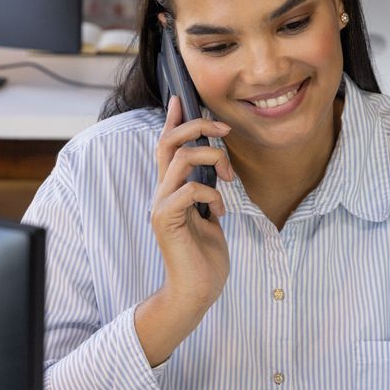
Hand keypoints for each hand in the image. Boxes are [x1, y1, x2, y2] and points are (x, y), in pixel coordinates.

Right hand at [135, 96, 234, 365]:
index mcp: (170, 189)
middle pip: (168, 142)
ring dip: (211, 159)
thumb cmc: (204, 257)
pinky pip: (188, 191)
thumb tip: (216, 168)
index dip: (172, 120)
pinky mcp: (166, 221)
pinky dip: (211, 195)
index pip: (165, 145)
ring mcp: (161, 206)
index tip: (181, 98)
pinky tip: (220, 211)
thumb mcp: (209, 215)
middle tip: (224, 130)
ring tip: (228, 177)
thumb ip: (205, 191)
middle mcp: (161, 192)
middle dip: (197, 127)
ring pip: (180, 159)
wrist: (195, 291)